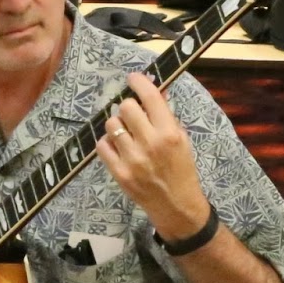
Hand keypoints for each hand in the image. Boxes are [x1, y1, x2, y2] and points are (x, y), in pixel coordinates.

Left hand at [96, 73, 210, 240]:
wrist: (176, 204)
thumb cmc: (181, 169)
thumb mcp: (181, 139)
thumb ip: (166, 115)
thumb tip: (155, 89)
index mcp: (170, 133)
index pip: (150, 97)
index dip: (139, 83)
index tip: (133, 78)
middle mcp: (151, 143)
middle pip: (125, 107)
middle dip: (128, 108)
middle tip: (133, 115)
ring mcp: (132, 159)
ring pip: (111, 125)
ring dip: (117, 125)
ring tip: (126, 134)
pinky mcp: (119, 172)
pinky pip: (101, 145)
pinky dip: (107, 142)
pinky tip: (118, 147)